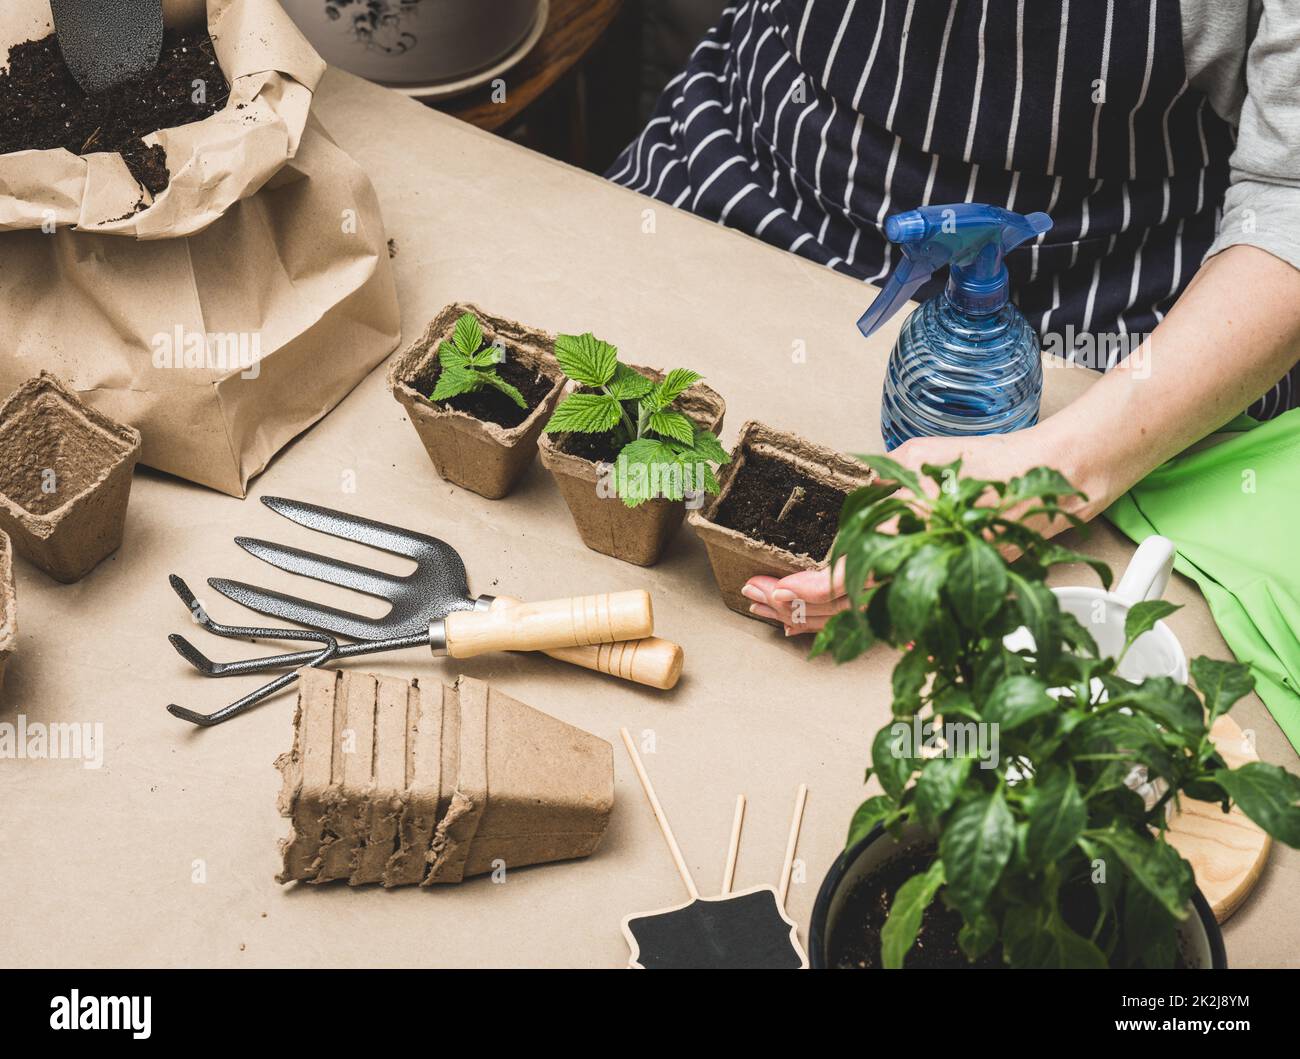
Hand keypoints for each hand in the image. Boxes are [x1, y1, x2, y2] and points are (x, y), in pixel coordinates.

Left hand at [741, 425, 1101, 634]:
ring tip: (777, 610)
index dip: (800, 591)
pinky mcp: (945, 596)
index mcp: (908, 543)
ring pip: (863, 621)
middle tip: (756, 597)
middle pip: (844, 611)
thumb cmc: (987, 467)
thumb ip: (871, 491)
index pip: (843, 581)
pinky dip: (853, 622)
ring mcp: (934, 592)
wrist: (1053, 485)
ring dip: (817, 620)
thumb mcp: (913, 464)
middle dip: (793, 609)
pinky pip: (891, 619)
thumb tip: (838, 510)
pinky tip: (825, 620)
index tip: (771, 589)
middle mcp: (920, 576)